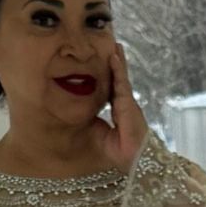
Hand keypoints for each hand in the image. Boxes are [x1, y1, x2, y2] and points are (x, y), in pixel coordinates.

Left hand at [93, 41, 148, 173]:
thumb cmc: (114, 152)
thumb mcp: (95, 131)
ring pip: (121, 79)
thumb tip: (74, 107)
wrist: (131, 161)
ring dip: (118, 62)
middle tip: (112, 45)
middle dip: (115, 64)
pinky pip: (122, 84)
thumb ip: (89, 118)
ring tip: (115, 46)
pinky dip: (118, 70)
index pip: (111, 90)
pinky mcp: (129, 106)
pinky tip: (114, 58)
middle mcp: (124, 107)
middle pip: (118, 81)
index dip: (108, 76)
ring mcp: (128, 105)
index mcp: (117, 113)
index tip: (104, 61)